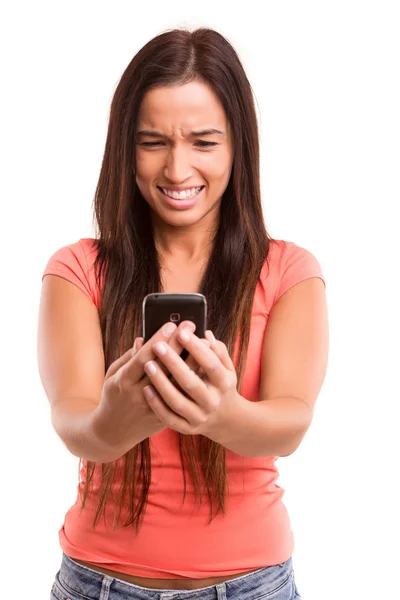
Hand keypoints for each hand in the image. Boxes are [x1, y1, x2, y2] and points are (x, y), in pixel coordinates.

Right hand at [92, 320, 197, 457]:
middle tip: (191, 326)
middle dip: (178, 345)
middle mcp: (139, 395)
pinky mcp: (163, 418)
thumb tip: (146, 338)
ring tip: (203, 342)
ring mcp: (153, 408)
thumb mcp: (113, 374)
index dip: (159, 341)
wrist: (112, 432)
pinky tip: (203, 365)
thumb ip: (129, 357)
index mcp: (124, 381)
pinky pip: (181, 397)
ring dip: (191, 362)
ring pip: (177, 383)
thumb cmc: (114, 395)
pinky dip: (193, 380)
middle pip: (164, 367)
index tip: (171, 325)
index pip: (144, 357)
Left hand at [141, 327, 238, 437]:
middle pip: (190, 382)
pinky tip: (146, 389)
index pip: (210, 364)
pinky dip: (157, 404)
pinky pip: (168, 418)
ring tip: (148, 364)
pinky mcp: (187, 428)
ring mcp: (200, 417)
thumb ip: (218, 350)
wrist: (225, 420)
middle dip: (173, 363)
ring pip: (177, 401)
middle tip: (158, 345)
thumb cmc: (221, 385)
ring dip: (161, 383)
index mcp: (224, 383)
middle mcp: (213, 402)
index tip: (181, 332)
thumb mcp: (227, 368)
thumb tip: (206, 335)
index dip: (196, 348)